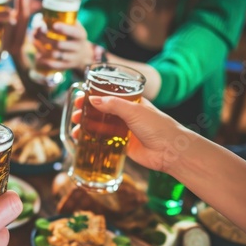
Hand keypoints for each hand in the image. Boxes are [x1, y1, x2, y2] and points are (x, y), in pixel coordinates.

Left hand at [33, 21, 98, 72]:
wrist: (83, 54)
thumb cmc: (74, 36)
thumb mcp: (74, 27)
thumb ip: (63, 21)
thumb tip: (42, 19)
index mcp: (81, 35)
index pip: (74, 32)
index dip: (64, 29)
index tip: (53, 25)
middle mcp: (78, 47)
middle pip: (60, 44)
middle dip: (46, 38)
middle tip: (37, 33)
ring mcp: (72, 58)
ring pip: (55, 54)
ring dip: (42, 48)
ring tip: (33, 42)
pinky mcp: (66, 66)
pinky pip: (54, 65)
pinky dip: (44, 60)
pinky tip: (38, 56)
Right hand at [72, 96, 188, 171]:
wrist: (170, 150)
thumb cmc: (158, 126)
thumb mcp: (134, 111)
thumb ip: (113, 104)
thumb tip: (92, 100)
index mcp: (131, 102)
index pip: (108, 95)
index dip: (93, 95)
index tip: (80, 97)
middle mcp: (126, 115)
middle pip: (101, 111)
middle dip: (86, 112)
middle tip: (75, 114)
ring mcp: (123, 130)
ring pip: (100, 126)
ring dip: (86, 126)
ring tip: (76, 128)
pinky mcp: (122, 145)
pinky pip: (104, 141)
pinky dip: (92, 140)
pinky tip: (82, 140)